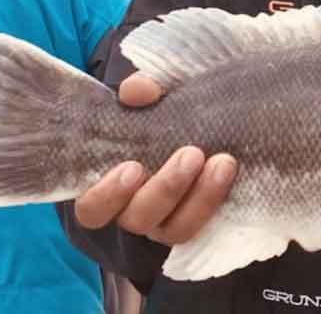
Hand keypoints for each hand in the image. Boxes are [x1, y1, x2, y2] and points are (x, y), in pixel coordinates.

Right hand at [74, 73, 237, 244]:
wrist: (203, 120)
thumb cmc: (159, 112)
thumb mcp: (149, 96)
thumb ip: (139, 90)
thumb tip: (137, 92)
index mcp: (108, 187)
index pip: (91, 209)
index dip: (106, 195)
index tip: (132, 166)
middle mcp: (134, 210)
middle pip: (138, 219)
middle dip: (166, 188)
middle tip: (191, 154)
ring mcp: (167, 221)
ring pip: (176, 229)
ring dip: (201, 196)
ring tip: (223, 162)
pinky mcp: (198, 221)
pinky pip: (205, 225)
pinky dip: (217, 199)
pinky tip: (229, 172)